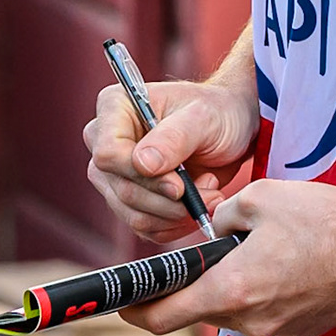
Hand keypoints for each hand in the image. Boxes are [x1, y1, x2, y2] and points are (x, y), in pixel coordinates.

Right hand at [82, 78, 256, 243]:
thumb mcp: (203, 118)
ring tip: (210, 190)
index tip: (180, 184)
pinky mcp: (130, 199)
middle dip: (170, 200)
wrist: (231, 127)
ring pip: (134, 215)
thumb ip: (174, 139)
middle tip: (209, 188)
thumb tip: (141, 165)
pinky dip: (178, 223)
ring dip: (179, 213)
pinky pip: (147, 228)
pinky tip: (200, 202)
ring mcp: (115, 173)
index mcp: (114, 107)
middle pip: (122, 190)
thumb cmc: (216, 111)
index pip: (109, 154)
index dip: (142, 176)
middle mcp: (105, 140)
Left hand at [118, 180, 335, 335]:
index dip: (136, 309)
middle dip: (189, 287)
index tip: (121, 302)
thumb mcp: (259, 198)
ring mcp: (279, 327)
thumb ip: (222, 218)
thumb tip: (212, 232)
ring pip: (233, 310)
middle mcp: (253, 319)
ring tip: (241, 249)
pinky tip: (274, 260)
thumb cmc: (324, 219)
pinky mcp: (300, 326)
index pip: (165, 316)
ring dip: (226, 285)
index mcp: (233, 290)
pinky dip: (256, 289)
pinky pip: (263, 310)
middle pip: (200, 312)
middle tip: (186, 260)